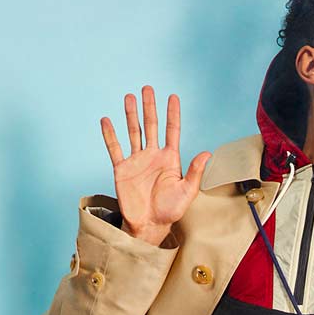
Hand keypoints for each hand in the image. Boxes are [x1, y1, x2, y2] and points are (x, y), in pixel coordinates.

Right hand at [99, 85, 210, 245]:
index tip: (172, 97)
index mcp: (170, 159)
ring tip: (129, 97)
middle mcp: (153, 156)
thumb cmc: (170, 211)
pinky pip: (115, 148)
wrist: (149, 225)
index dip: (172, 114)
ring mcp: (137, 161)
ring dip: (131, 114)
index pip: (171, 131)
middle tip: (147, 88)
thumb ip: (195, 172)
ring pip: (134, 132)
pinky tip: (106, 120)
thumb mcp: (187, 192)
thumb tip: (207, 153)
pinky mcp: (122, 169)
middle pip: (151, 125)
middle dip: (149, 107)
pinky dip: (110, 135)